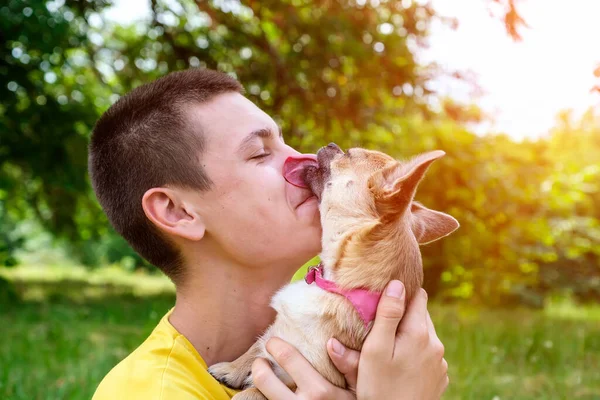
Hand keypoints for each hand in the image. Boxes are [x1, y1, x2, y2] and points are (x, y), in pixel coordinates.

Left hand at [251, 337, 355, 398]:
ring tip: (262, 379)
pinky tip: (269, 397)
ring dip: (258, 385)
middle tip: (261, 361)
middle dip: (258, 365)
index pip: (288, 358)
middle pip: (263, 378)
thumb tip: (331, 342)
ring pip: (261, 396)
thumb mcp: (360, 391)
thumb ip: (351, 366)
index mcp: (320, 391)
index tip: (272, 342)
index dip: (275, 346)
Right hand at [327, 281, 448, 399]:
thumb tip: (396, 284)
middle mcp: (435, 344)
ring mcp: (440, 362)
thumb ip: (387, 315)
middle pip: (422, 315)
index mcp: (418, 333)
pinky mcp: (440, 377)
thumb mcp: (375, 350)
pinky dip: (417, 354)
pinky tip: (401, 365)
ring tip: (390, 347)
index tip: (385, 299)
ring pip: (425, 335)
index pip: (418, 296)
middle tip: (382, 326)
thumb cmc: (379, 388)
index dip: (401, 293)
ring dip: (410, 335)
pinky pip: (429, 355)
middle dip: (404, 316)